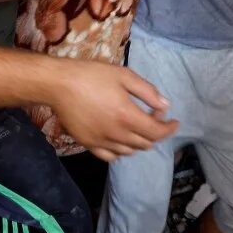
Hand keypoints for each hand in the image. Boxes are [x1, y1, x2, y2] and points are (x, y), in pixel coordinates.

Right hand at [47, 60, 178, 161]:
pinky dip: (121, 151)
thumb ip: (147, 92)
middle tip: (153, 116)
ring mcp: (101, 142)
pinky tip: (120, 139)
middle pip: (145, 143)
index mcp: (127, 116)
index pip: (157, 132)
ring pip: (130, 151)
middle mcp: (116, 134)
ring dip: (139, 141)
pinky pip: (111, 156)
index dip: (169, 128)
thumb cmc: (92, 75)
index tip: (173, 121)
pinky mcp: (88, 145)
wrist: (58, 84)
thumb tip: (165, 106)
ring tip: (137, 126)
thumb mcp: (124, 75)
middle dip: (155, 132)